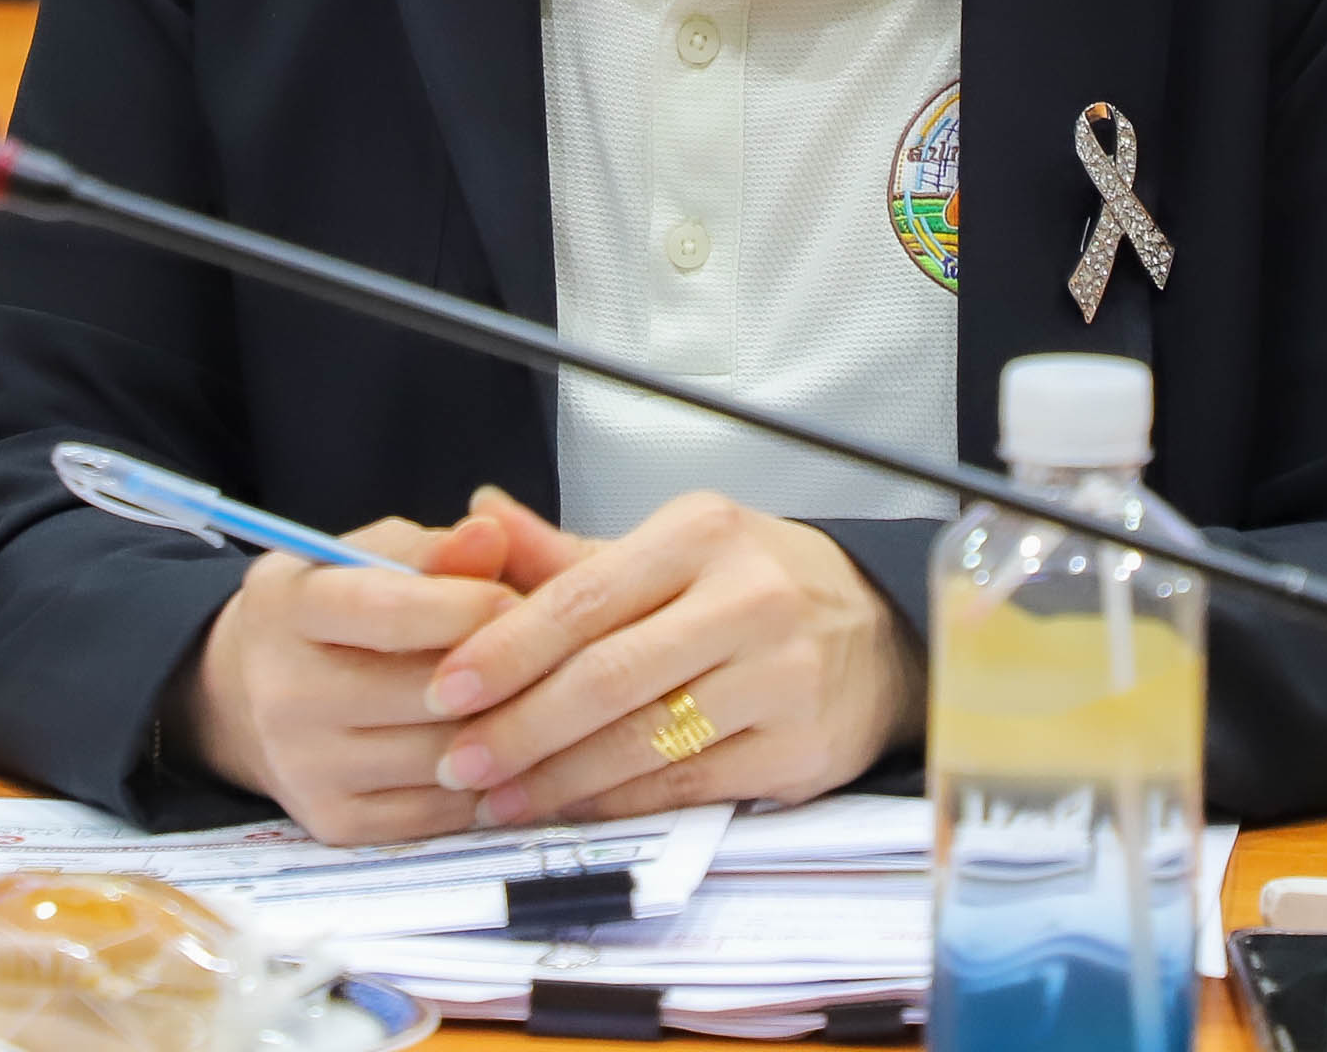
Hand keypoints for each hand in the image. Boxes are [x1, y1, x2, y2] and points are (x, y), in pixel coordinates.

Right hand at [174, 513, 519, 843]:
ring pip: (441, 756)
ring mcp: (305, 767)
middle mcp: (284, 694)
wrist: (249, 696)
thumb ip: (430, 550)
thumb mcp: (362, 558)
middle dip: (499, 672)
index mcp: (286, 608)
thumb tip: (491, 534)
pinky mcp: (332, 822)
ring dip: (502, 730)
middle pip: (424, 691)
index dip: (468, 605)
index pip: (388, 613)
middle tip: (542, 656)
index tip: (516, 598)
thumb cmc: (331, 610)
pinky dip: (483, 783)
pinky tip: (500, 750)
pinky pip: (437, 811)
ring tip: (533, 700)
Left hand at [421, 488, 921, 825]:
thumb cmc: (757, 585)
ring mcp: (779, 678)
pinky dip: (617, 804)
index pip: (584, 598)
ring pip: (642, 741)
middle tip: (457, 759)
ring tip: (495, 798)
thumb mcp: (673, 548)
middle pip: (607, 677)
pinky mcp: (797, 749)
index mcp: (702, 535)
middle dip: (519, 727)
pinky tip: (570, 809)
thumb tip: (476, 517)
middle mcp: (748, 600)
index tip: (445, 687)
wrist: (881, 632)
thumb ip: (569, 553)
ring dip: (556, 778)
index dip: (506, 649)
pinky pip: (686, 786)